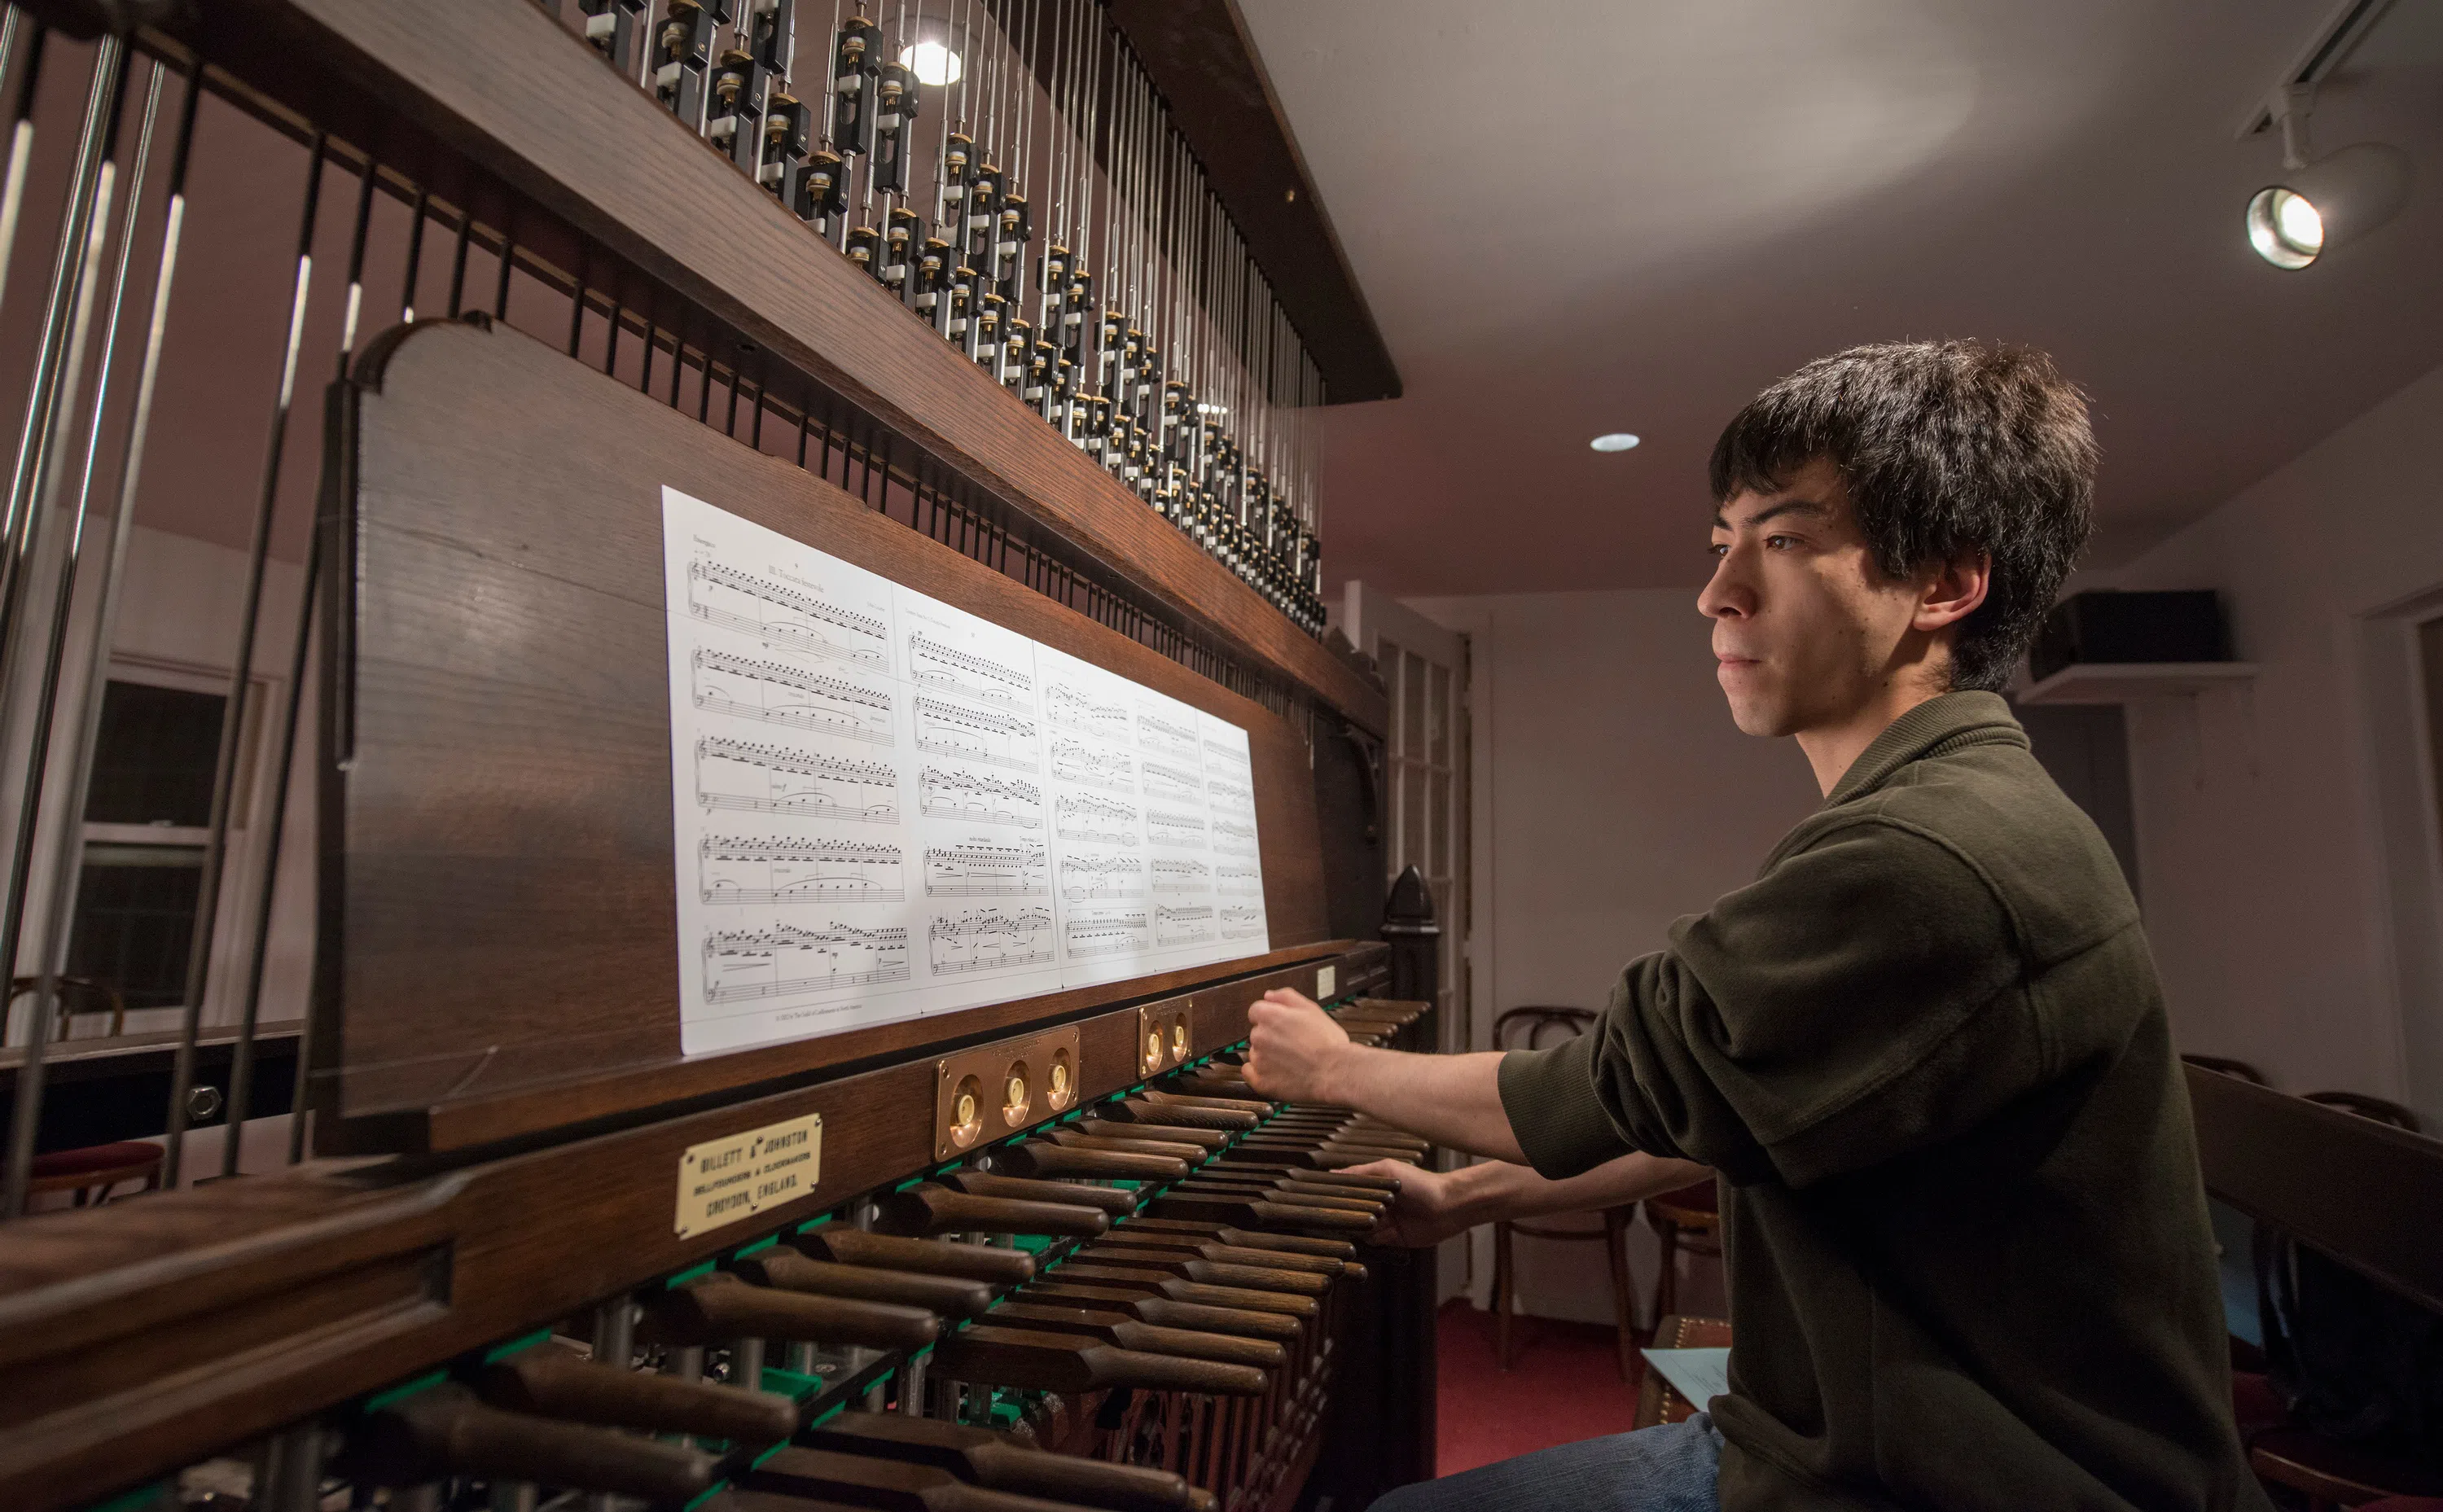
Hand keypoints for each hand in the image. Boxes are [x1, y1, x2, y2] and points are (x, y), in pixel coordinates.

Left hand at [1242, 989, 1352, 1103]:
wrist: (1335, 1072)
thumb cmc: (1327, 1042)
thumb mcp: (1311, 1009)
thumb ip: (1286, 997)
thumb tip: (1269, 995)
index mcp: (1269, 1017)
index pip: (1256, 1011)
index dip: (1270, 1017)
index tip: (1282, 1026)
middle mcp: (1259, 1037)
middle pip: (1257, 1033)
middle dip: (1271, 1037)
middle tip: (1293, 1044)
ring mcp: (1259, 1061)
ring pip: (1256, 1054)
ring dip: (1268, 1056)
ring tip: (1292, 1061)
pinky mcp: (1261, 1082)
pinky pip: (1250, 1074)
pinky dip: (1260, 1073)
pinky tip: (1277, 1073)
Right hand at [1342, 1159, 1472, 1247]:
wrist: (1449, 1206)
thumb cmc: (1421, 1183)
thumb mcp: (1388, 1170)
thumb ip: (1360, 1173)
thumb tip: (1332, 1172)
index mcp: (1376, 1187)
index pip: (1349, 1194)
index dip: (1338, 1198)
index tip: (1324, 1201)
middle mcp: (1378, 1205)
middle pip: (1353, 1214)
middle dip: (1348, 1216)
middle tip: (1341, 1217)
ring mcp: (1385, 1223)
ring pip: (1361, 1230)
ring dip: (1361, 1230)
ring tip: (1364, 1225)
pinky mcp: (1393, 1240)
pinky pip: (1374, 1243)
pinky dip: (1373, 1241)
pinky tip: (1378, 1234)